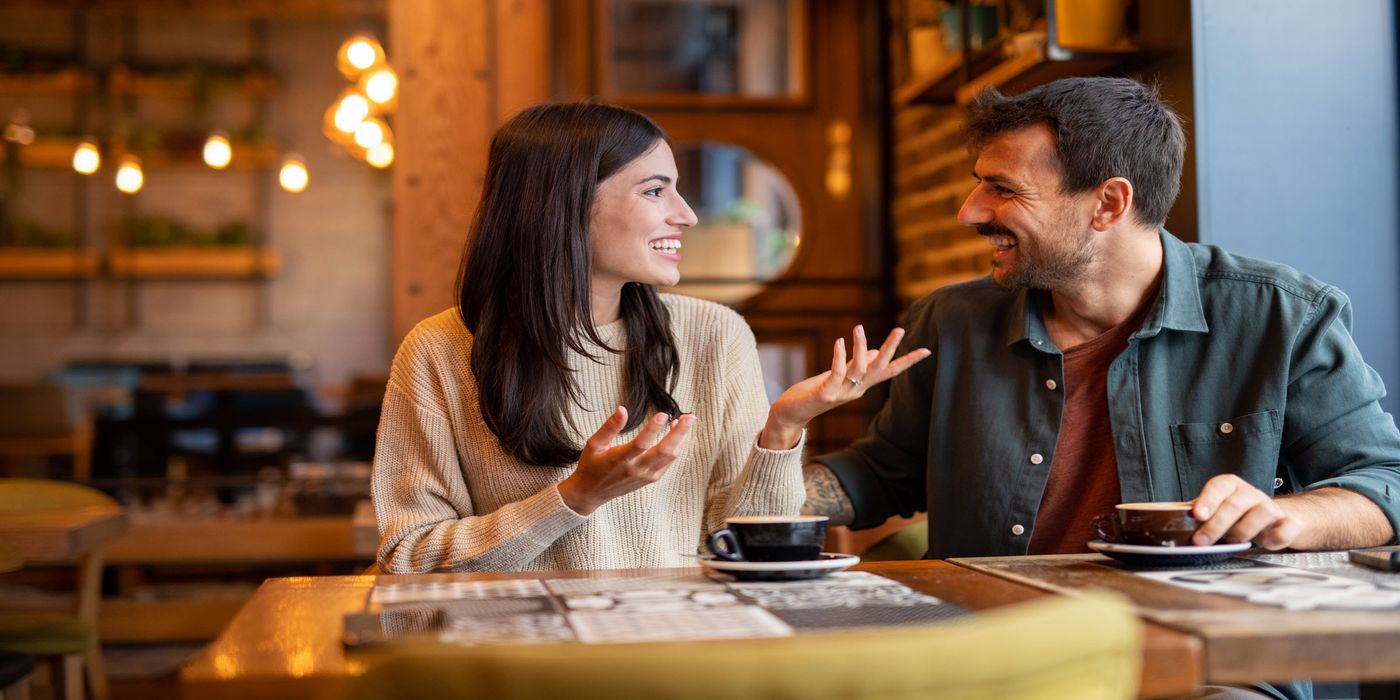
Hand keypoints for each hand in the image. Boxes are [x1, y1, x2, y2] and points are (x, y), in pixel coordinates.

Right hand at [557, 407, 694, 515]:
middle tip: (690, 416)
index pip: (640, 444)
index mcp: (619, 460)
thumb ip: (609, 427)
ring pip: (671, 457)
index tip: (663, 414)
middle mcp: (635, 469)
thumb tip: (622, 409)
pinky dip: (677, 447)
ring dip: (682, 438)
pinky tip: (677, 433)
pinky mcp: (652, 478)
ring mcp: (646, 475)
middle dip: (680, 433)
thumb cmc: (592, 465)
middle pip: (664, 452)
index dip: (652, 429)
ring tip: (687, 420)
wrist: (592, 492)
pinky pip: (669, 462)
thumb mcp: (594, 444)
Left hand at [760, 325, 930, 448]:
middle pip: (880, 368)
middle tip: (901, 329)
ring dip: (860, 347)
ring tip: (858, 327)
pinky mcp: (825, 394)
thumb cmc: (814, 392)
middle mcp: (856, 390)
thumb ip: (856, 366)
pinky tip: (840, 341)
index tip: (927, 350)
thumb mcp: (839, 377)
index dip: (908, 361)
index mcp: (861, 385)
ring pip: (859, 369)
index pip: (890, 372)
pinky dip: (840, 357)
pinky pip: (836, 373)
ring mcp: (842, 393)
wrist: (791, 414)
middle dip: (891, 349)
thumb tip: (872, 351)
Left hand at [1190, 474, 1301, 548]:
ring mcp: (1272, 508)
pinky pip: (1286, 528)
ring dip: (1245, 529)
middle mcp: (1252, 494)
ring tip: (1233, 541)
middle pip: (1236, 504)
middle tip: (1202, 541)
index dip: (1207, 500)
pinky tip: (1265, 543)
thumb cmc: (1239, 516)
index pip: (1219, 486)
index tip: (1196, 515)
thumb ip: (1200, 514)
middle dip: (1217, 524)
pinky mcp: (1289, 524)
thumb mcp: (1217, 511)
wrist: (1280, 519)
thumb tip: (1173, 523)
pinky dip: (1276, 537)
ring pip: (1263, 512)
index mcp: (1231, 487)